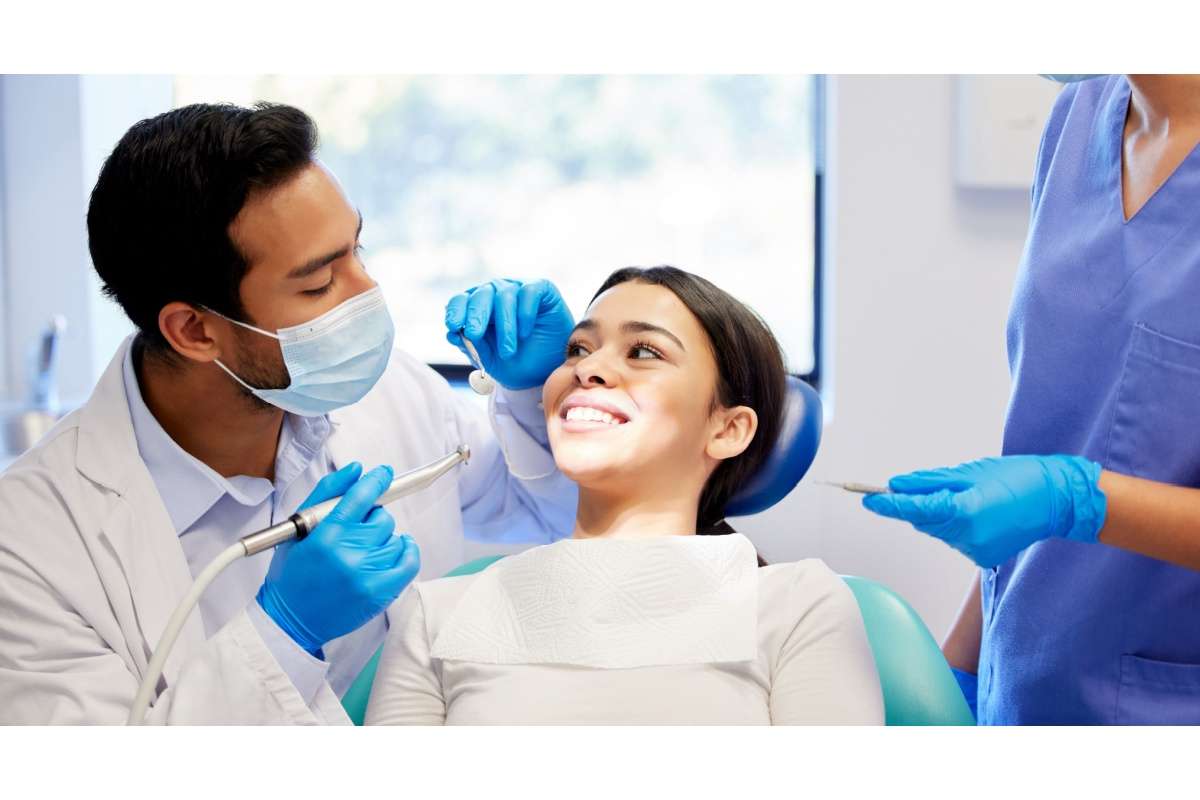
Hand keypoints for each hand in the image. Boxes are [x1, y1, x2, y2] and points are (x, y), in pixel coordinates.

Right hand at [256, 463, 420, 654]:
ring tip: (362, 551)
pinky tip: (394, 550)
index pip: (361, 497)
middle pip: (382, 518)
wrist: (291, 620)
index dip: (376, 481)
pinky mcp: (381, 593)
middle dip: (371, 519)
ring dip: (384, 540)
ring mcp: (367, 575)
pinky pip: (409, 561)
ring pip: (396, 538)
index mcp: (325, 535)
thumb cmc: (293, 572)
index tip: (383, 474)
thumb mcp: (298, 527)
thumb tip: (357, 469)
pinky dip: (406, 552)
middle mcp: (348, 554)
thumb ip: (327, 493)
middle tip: (354, 532)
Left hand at [444, 278, 574, 389]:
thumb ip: (472, 346)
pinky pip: (529, 292)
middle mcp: (496, 294)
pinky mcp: (542, 288)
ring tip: (508, 352)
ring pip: (504, 296)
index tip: (453, 326)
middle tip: (473, 334)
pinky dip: (525, 313)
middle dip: (475, 315)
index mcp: (478, 308)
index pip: (461, 300)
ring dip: (504, 326)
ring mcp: (518, 289)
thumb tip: (451, 333)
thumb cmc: (517, 363)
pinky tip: (525, 333)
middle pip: (481, 294)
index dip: (455, 310)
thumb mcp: (490, 360)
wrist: (549, 371)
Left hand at [861, 455, 1106, 567]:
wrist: (1057, 499)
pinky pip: (956, 539)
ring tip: (967, 496)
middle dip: (915, 505)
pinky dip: (956, 526)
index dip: (888, 505)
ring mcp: (976, 551)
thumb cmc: (1016, 477)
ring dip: (939, 514)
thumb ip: (929, 482)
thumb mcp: (970, 472)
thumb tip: (896, 486)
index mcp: (964, 511)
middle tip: (916, 487)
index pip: (914, 509)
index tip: (866, 499)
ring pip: (938, 531)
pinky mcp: (983, 558)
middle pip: (923, 521)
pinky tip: (978, 513)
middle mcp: (967, 537)